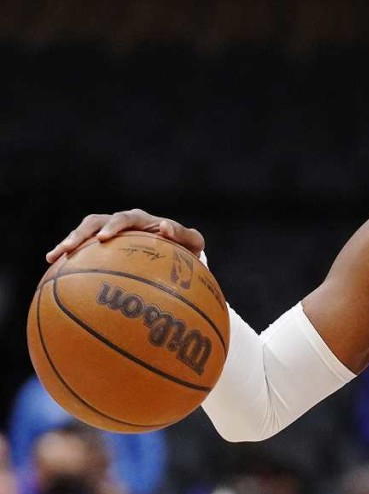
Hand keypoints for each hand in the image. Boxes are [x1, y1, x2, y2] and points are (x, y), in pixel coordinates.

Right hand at [46, 209, 204, 263]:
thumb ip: (184, 234)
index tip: (103, 239)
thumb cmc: (186, 250)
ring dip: (67, 244)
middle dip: (80, 234)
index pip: (124, 218)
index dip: (113, 226)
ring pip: (83, 235)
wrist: (177, 256)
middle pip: (94, 223)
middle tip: (68, 248)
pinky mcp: (101, 248)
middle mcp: (121, 224)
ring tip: (52, 258)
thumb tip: (166, 227)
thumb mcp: (192, 243)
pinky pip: (83, 252)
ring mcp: (109, 234)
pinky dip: (69, 260)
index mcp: (141, 220)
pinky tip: (54, 274)